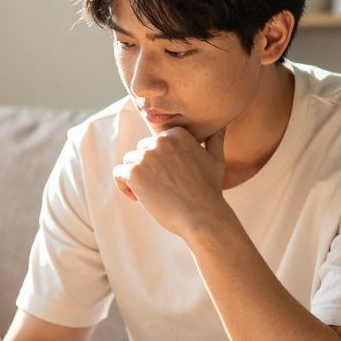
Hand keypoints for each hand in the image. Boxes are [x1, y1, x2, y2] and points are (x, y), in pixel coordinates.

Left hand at [113, 125, 227, 237]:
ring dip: (136, 178)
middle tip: (163, 189)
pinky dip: (124, 186)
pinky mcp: (134, 172)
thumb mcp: (216, 160)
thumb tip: (221, 123)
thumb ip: (215, 139)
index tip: (170, 178)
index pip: (155, 143)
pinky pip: (119, 173)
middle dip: (147, 169)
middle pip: (141, 151)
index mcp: (177, 133)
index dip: (160, 161)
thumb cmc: (209, 191)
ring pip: (129, 162)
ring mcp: (146, 155)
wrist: (202, 216)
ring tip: (153, 195)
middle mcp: (160, 140)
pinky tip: (138, 198)